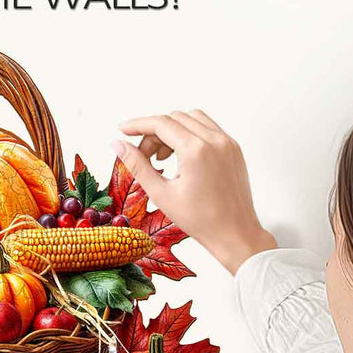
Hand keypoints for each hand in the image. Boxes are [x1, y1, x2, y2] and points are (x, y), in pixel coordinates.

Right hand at [114, 110, 276, 273]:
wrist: (235, 234)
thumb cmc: (201, 221)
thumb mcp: (162, 194)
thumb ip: (138, 166)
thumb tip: (117, 145)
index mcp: (197, 151)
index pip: (161, 123)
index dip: (138, 124)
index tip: (123, 129)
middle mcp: (215, 140)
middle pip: (175, 119)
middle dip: (154, 132)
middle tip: (144, 156)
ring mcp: (227, 142)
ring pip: (192, 119)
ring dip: (172, 130)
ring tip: (162, 157)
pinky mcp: (233, 148)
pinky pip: (207, 128)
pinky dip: (190, 134)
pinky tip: (181, 157)